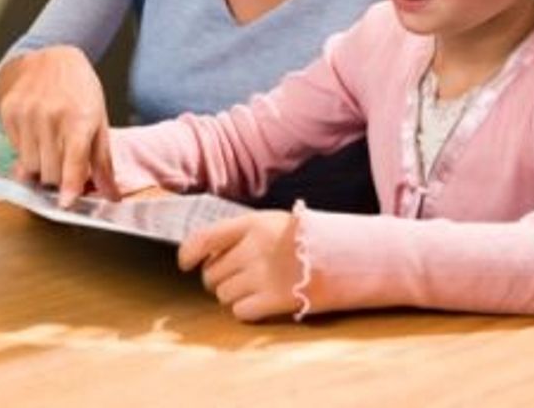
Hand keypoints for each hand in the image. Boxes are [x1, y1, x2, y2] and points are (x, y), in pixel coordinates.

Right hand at [0, 45, 118, 206]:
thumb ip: (103, 163)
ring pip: (29, 166)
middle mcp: (51, 116)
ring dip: (40, 166)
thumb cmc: (79, 92)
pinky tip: (36, 134)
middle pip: (50, 172)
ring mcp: (27, 113)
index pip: (74, 161)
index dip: (70, 185)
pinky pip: (15, 151)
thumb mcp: (99, 121)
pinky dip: (26, 151)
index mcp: (80, 118)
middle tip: (64, 164)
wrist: (51, 58)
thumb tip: (112, 197)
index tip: (66, 203)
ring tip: (50, 148)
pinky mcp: (9, 111)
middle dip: (58, 177)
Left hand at [178, 211, 301, 321]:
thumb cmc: (308, 238)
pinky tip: (260, 302)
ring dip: (231, 296)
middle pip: (211, 274)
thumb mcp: (273, 222)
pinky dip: (245, 310)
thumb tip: (206, 254)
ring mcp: (264, 275)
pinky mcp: (276, 299)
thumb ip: (241, 234)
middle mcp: (253, 249)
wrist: (348, 255)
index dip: (188, 253)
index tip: (185, 263)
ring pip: (223, 295)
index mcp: (252, 224)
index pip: (203, 238)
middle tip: (234, 279)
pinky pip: (241, 311)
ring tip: (251, 289)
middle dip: (216, 280)